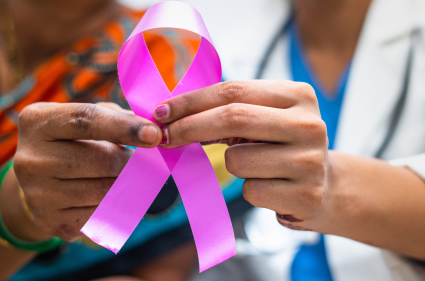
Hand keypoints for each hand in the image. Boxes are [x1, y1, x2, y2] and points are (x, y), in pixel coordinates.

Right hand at [13, 102, 161, 240]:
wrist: (41, 178)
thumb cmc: (73, 139)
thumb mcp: (87, 118)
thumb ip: (118, 118)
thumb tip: (153, 130)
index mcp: (37, 121)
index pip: (86, 120)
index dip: (124, 127)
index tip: (154, 134)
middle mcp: (29, 158)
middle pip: (101, 159)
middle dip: (128, 160)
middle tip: (136, 161)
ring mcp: (37, 193)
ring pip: (104, 190)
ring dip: (123, 184)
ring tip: (120, 176)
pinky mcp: (49, 221)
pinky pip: (98, 215)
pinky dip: (111, 205)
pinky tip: (105, 195)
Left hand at [154, 80, 329, 231]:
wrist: (326, 184)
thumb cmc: (282, 144)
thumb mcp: (265, 117)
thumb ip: (228, 109)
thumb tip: (170, 116)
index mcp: (298, 95)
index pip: (233, 90)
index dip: (191, 101)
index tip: (161, 112)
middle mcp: (309, 124)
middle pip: (233, 118)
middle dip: (189, 127)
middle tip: (163, 136)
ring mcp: (310, 161)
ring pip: (237, 160)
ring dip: (232, 164)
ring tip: (256, 165)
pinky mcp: (306, 195)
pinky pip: (250, 191)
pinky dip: (249, 189)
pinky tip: (270, 186)